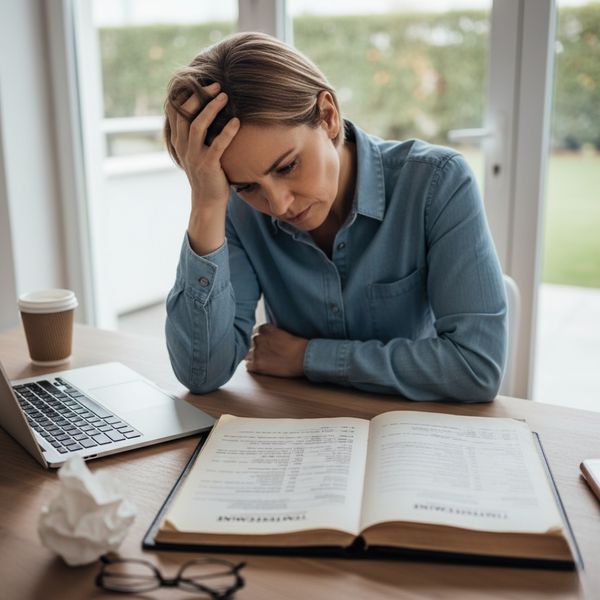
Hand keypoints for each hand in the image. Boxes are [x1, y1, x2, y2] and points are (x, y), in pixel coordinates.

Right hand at [166, 82, 239, 209]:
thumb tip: (204, 109)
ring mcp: (194, 156)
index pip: (173, 110)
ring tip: (225, 97)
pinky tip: (237, 122)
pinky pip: (217, 145)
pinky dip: (227, 132)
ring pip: (198, 125)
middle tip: (217, 85)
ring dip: (211, 108)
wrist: (208, 201)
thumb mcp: (196, 151)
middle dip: (199, 96)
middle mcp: (183, 146)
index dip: (183, 93)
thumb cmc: (207, 173)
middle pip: (184, 113)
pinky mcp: (209, 165)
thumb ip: (195, 133)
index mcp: (178, 140)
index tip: (199, 82)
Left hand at [245, 324, 308, 377]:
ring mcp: (256, 351)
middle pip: (250, 343)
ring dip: (255, 357)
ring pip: (247, 354)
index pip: (254, 332)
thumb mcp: (281, 332)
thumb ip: (269, 332)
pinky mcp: (257, 364)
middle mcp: (257, 338)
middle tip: (268, 353)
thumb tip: (262, 338)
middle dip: (257, 348)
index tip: (266, 344)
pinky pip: (248, 366)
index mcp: (263, 328)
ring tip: (267, 360)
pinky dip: (253, 367)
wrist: (303, 357)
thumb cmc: (297, 346)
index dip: (261, 339)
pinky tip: (263, 367)